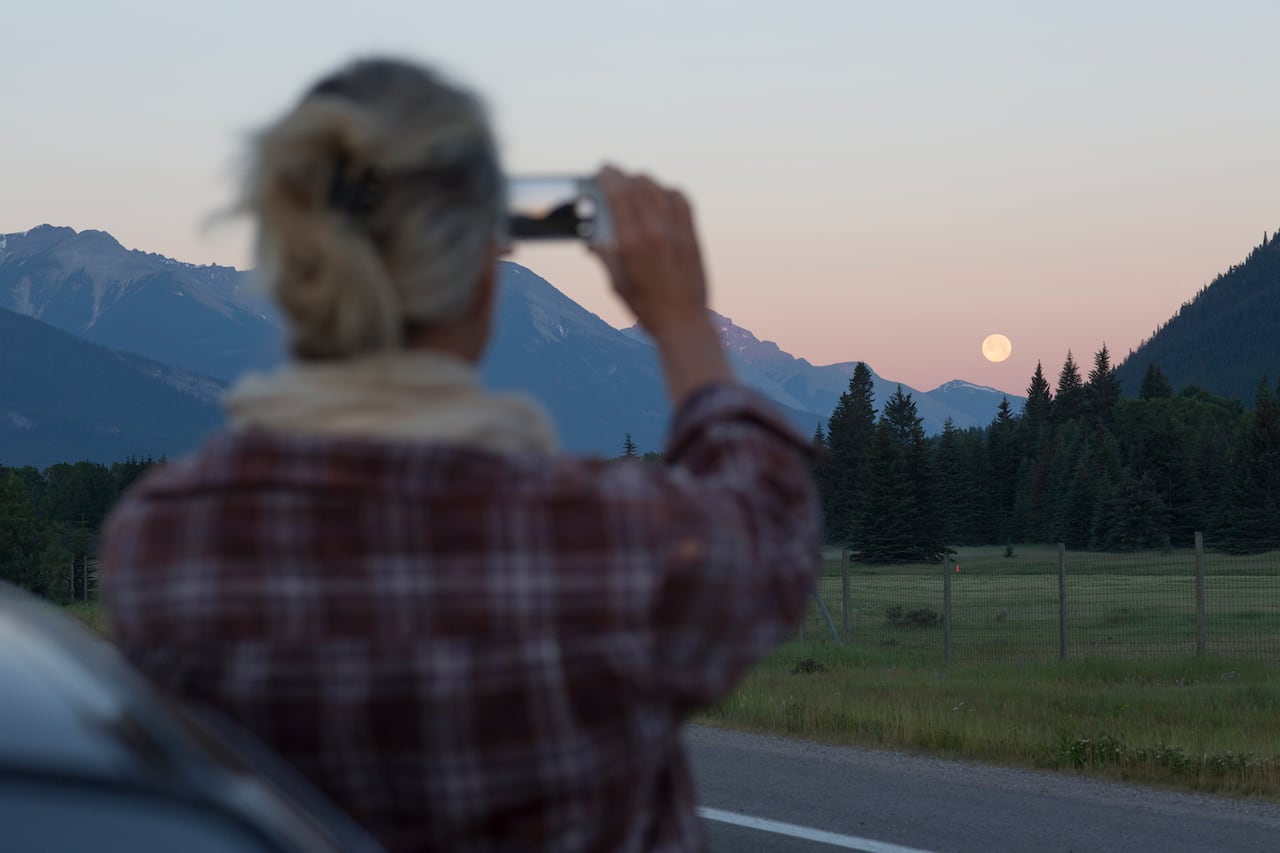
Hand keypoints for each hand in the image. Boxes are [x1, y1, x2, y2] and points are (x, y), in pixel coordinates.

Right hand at [591, 165, 708, 342]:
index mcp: (633, 243)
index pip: (619, 194)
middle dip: (622, 175)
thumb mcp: (616, 282)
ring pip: (659, 187)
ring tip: (632, 183)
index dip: (608, 176)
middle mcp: (656, 231)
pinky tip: (659, 194)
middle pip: (638, 185)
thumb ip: (603, 255)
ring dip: (642, 181)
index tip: (601, 169)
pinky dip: (666, 191)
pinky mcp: (692, 234)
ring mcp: (677, 230)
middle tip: (612, 175)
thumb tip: (589, 241)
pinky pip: (680, 198)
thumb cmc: (646, 307)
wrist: (683, 322)